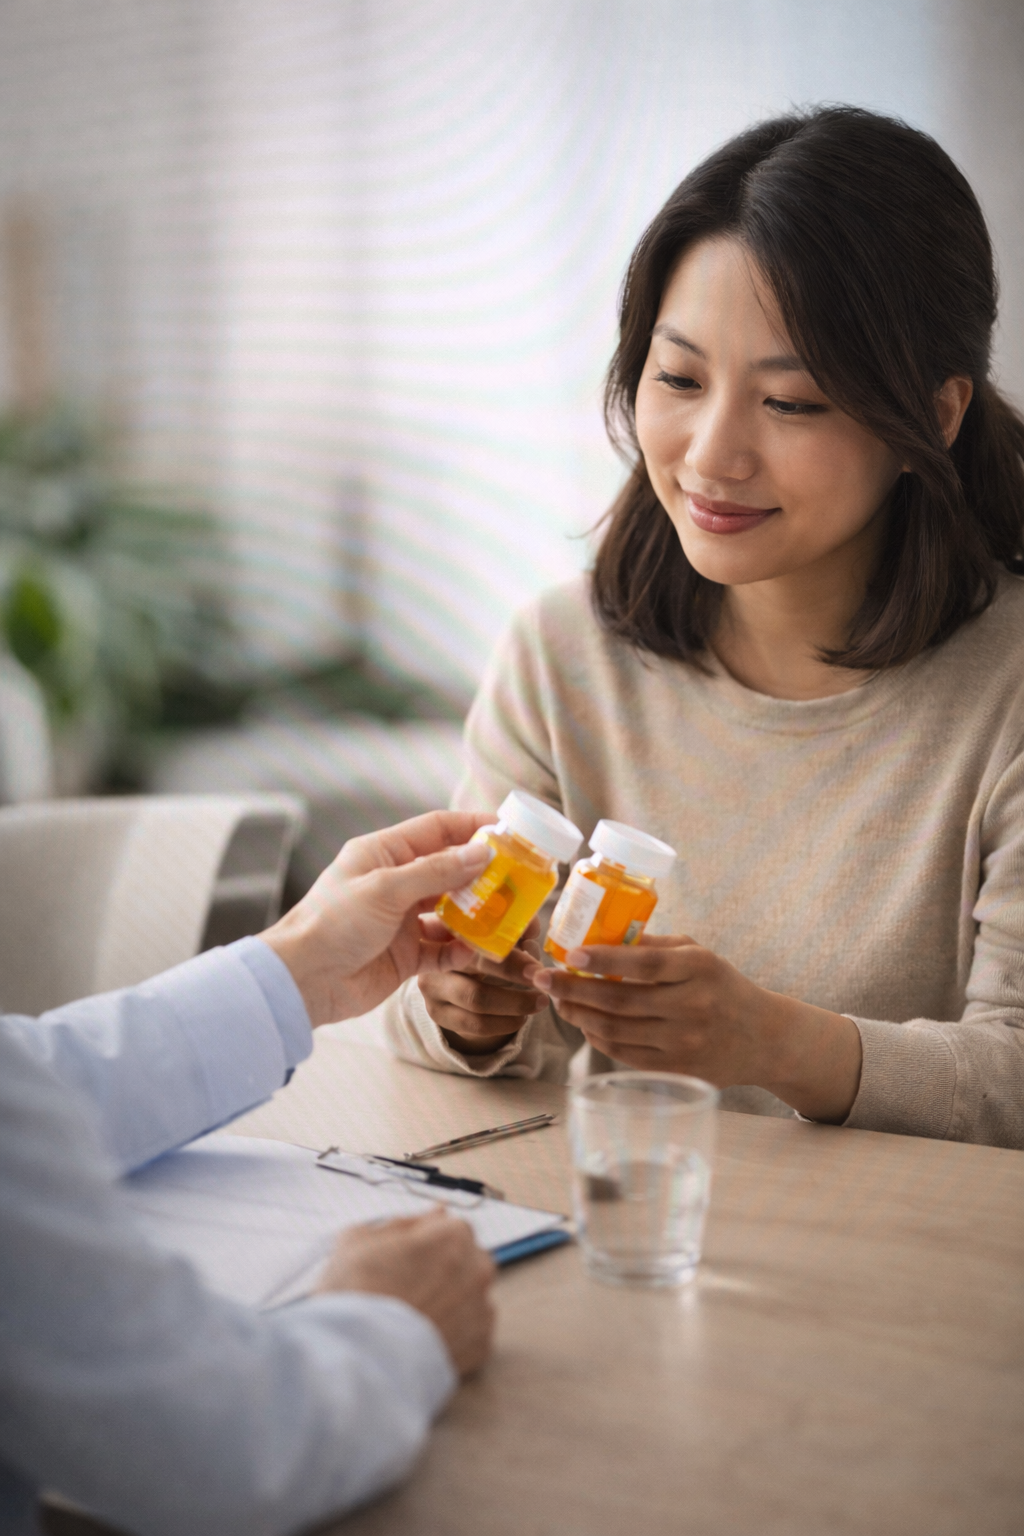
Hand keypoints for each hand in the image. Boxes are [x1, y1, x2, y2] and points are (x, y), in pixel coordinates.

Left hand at [261, 810, 493, 1024]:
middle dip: (483, 874)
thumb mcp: (384, 889)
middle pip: (449, 870)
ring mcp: (401, 920)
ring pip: (451, 911)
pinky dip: (463, 948)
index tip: (507, 830)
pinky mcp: (405, 955)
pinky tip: (481, 950)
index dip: (472, 826)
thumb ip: (435, 871)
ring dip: (478, 914)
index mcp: (382, 853)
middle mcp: (394, 883)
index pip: (436, 829)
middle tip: (519, 878)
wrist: (303, 982)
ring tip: (507, 916)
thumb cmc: (331, 924)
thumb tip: (481, 852)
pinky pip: (444, 948)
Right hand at [317, 1210, 496, 1376]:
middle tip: (407, 1288)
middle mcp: (478, 1269)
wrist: (357, 1356)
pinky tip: (423, 1338)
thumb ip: (403, 1222)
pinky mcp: (480, 1348)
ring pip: (470, 1297)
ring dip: (450, 1302)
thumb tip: (433, 1214)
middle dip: (444, 1269)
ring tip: (413, 1317)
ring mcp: (482, 1310)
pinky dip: (453, 1334)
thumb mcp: (361, 1237)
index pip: (449, 1227)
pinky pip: (471, 1332)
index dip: (425, 1242)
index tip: (404, 1259)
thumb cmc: (355, 1292)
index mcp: (454, 1235)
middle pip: (466, 1260)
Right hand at [420, 918, 546, 1056]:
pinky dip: (504, 1024)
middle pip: (477, 966)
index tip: (536, 966)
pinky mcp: (437, 1012)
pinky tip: (521, 1018)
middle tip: (543, 981)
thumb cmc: (481, 948)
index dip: (508, 950)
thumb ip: (515, 927)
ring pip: (477, 1000)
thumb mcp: (497, 934)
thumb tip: (532, 927)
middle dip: (515, 976)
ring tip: (539, 1002)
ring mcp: (432, 987)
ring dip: (515, 1004)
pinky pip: (474, 1025)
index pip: (480, 938)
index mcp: (448, 928)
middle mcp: (435, 955)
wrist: (454, 975)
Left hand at [527, 935, 862, 1122]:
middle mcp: (693, 1006)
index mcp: (699, 969)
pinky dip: (598, 1037)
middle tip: (545, 978)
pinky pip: (625, 1054)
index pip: (645, 964)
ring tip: (559, 999)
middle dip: (574, 990)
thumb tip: (599, 938)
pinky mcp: (677, 1069)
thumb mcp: (698, 954)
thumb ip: (654, 946)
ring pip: (617, 1030)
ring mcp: (685, 1042)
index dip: (604, 961)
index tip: (571, 955)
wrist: (762, 1038)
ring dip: (579, 1015)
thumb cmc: (721, 986)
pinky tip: (584, 1022)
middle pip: (621, 1001)